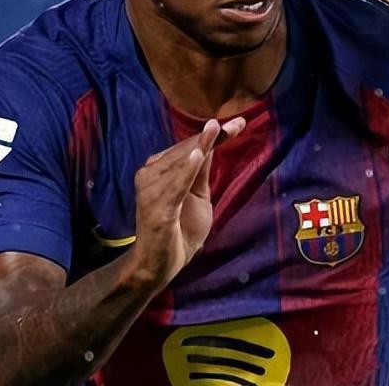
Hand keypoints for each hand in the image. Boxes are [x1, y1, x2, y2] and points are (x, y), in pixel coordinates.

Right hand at [129, 117, 245, 289]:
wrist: (159, 265)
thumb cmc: (179, 229)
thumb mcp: (196, 195)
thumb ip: (200, 172)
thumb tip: (212, 143)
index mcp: (158, 170)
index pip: (188, 147)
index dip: (212, 135)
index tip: (239, 123)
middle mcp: (149, 175)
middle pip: (185, 151)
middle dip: (212, 137)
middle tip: (238, 123)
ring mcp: (151, 192)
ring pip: (180, 163)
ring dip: (201, 146)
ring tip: (217, 129)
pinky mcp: (157, 210)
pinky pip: (175, 187)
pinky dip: (185, 171)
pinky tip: (197, 155)